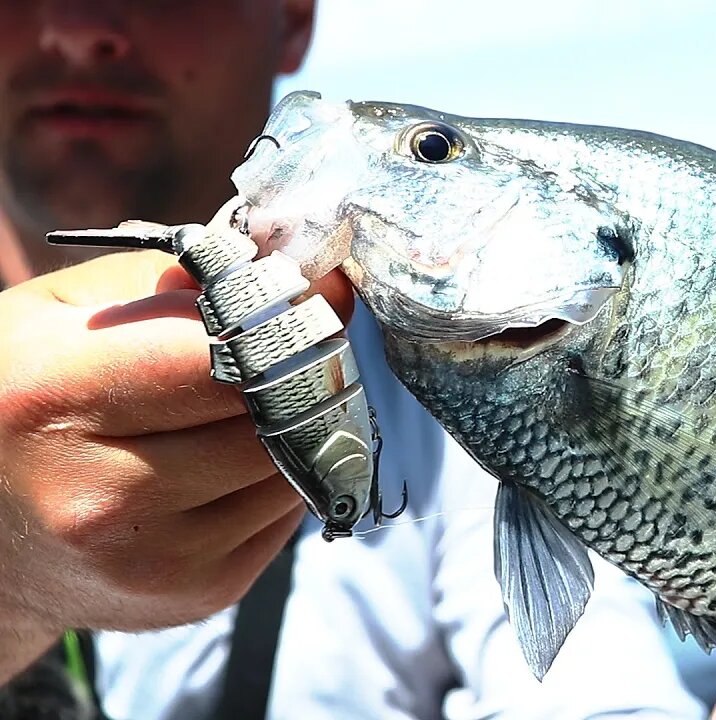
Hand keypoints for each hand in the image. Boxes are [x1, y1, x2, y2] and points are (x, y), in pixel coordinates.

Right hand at [0, 250, 352, 676]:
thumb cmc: (28, 394)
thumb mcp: (64, 311)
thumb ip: (177, 282)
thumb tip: (309, 281)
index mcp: (52, 397)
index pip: (219, 359)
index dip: (282, 323)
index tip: (318, 299)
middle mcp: (98, 495)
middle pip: (268, 418)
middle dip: (300, 376)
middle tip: (301, 349)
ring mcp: (152, 559)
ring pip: (292, 468)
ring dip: (296, 430)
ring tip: (250, 409)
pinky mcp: (199, 593)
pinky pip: (286, 515)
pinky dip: (279, 479)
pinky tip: (231, 463)